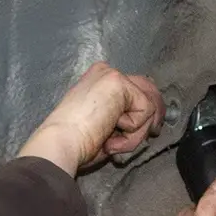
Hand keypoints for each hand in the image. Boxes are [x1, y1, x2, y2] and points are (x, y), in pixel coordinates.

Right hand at [18, 62, 163, 175]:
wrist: (61, 143)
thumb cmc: (75, 142)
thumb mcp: (103, 124)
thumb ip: (122, 116)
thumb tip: (150, 124)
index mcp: (98, 81)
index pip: (135, 89)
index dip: (146, 110)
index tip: (149, 129)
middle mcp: (105, 72)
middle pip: (148, 89)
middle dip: (155, 114)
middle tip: (153, 133)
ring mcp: (112, 75)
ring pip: (148, 104)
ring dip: (136, 133)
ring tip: (112, 143)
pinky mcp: (120, 82)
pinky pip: (145, 110)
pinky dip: (133, 131)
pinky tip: (110, 135)